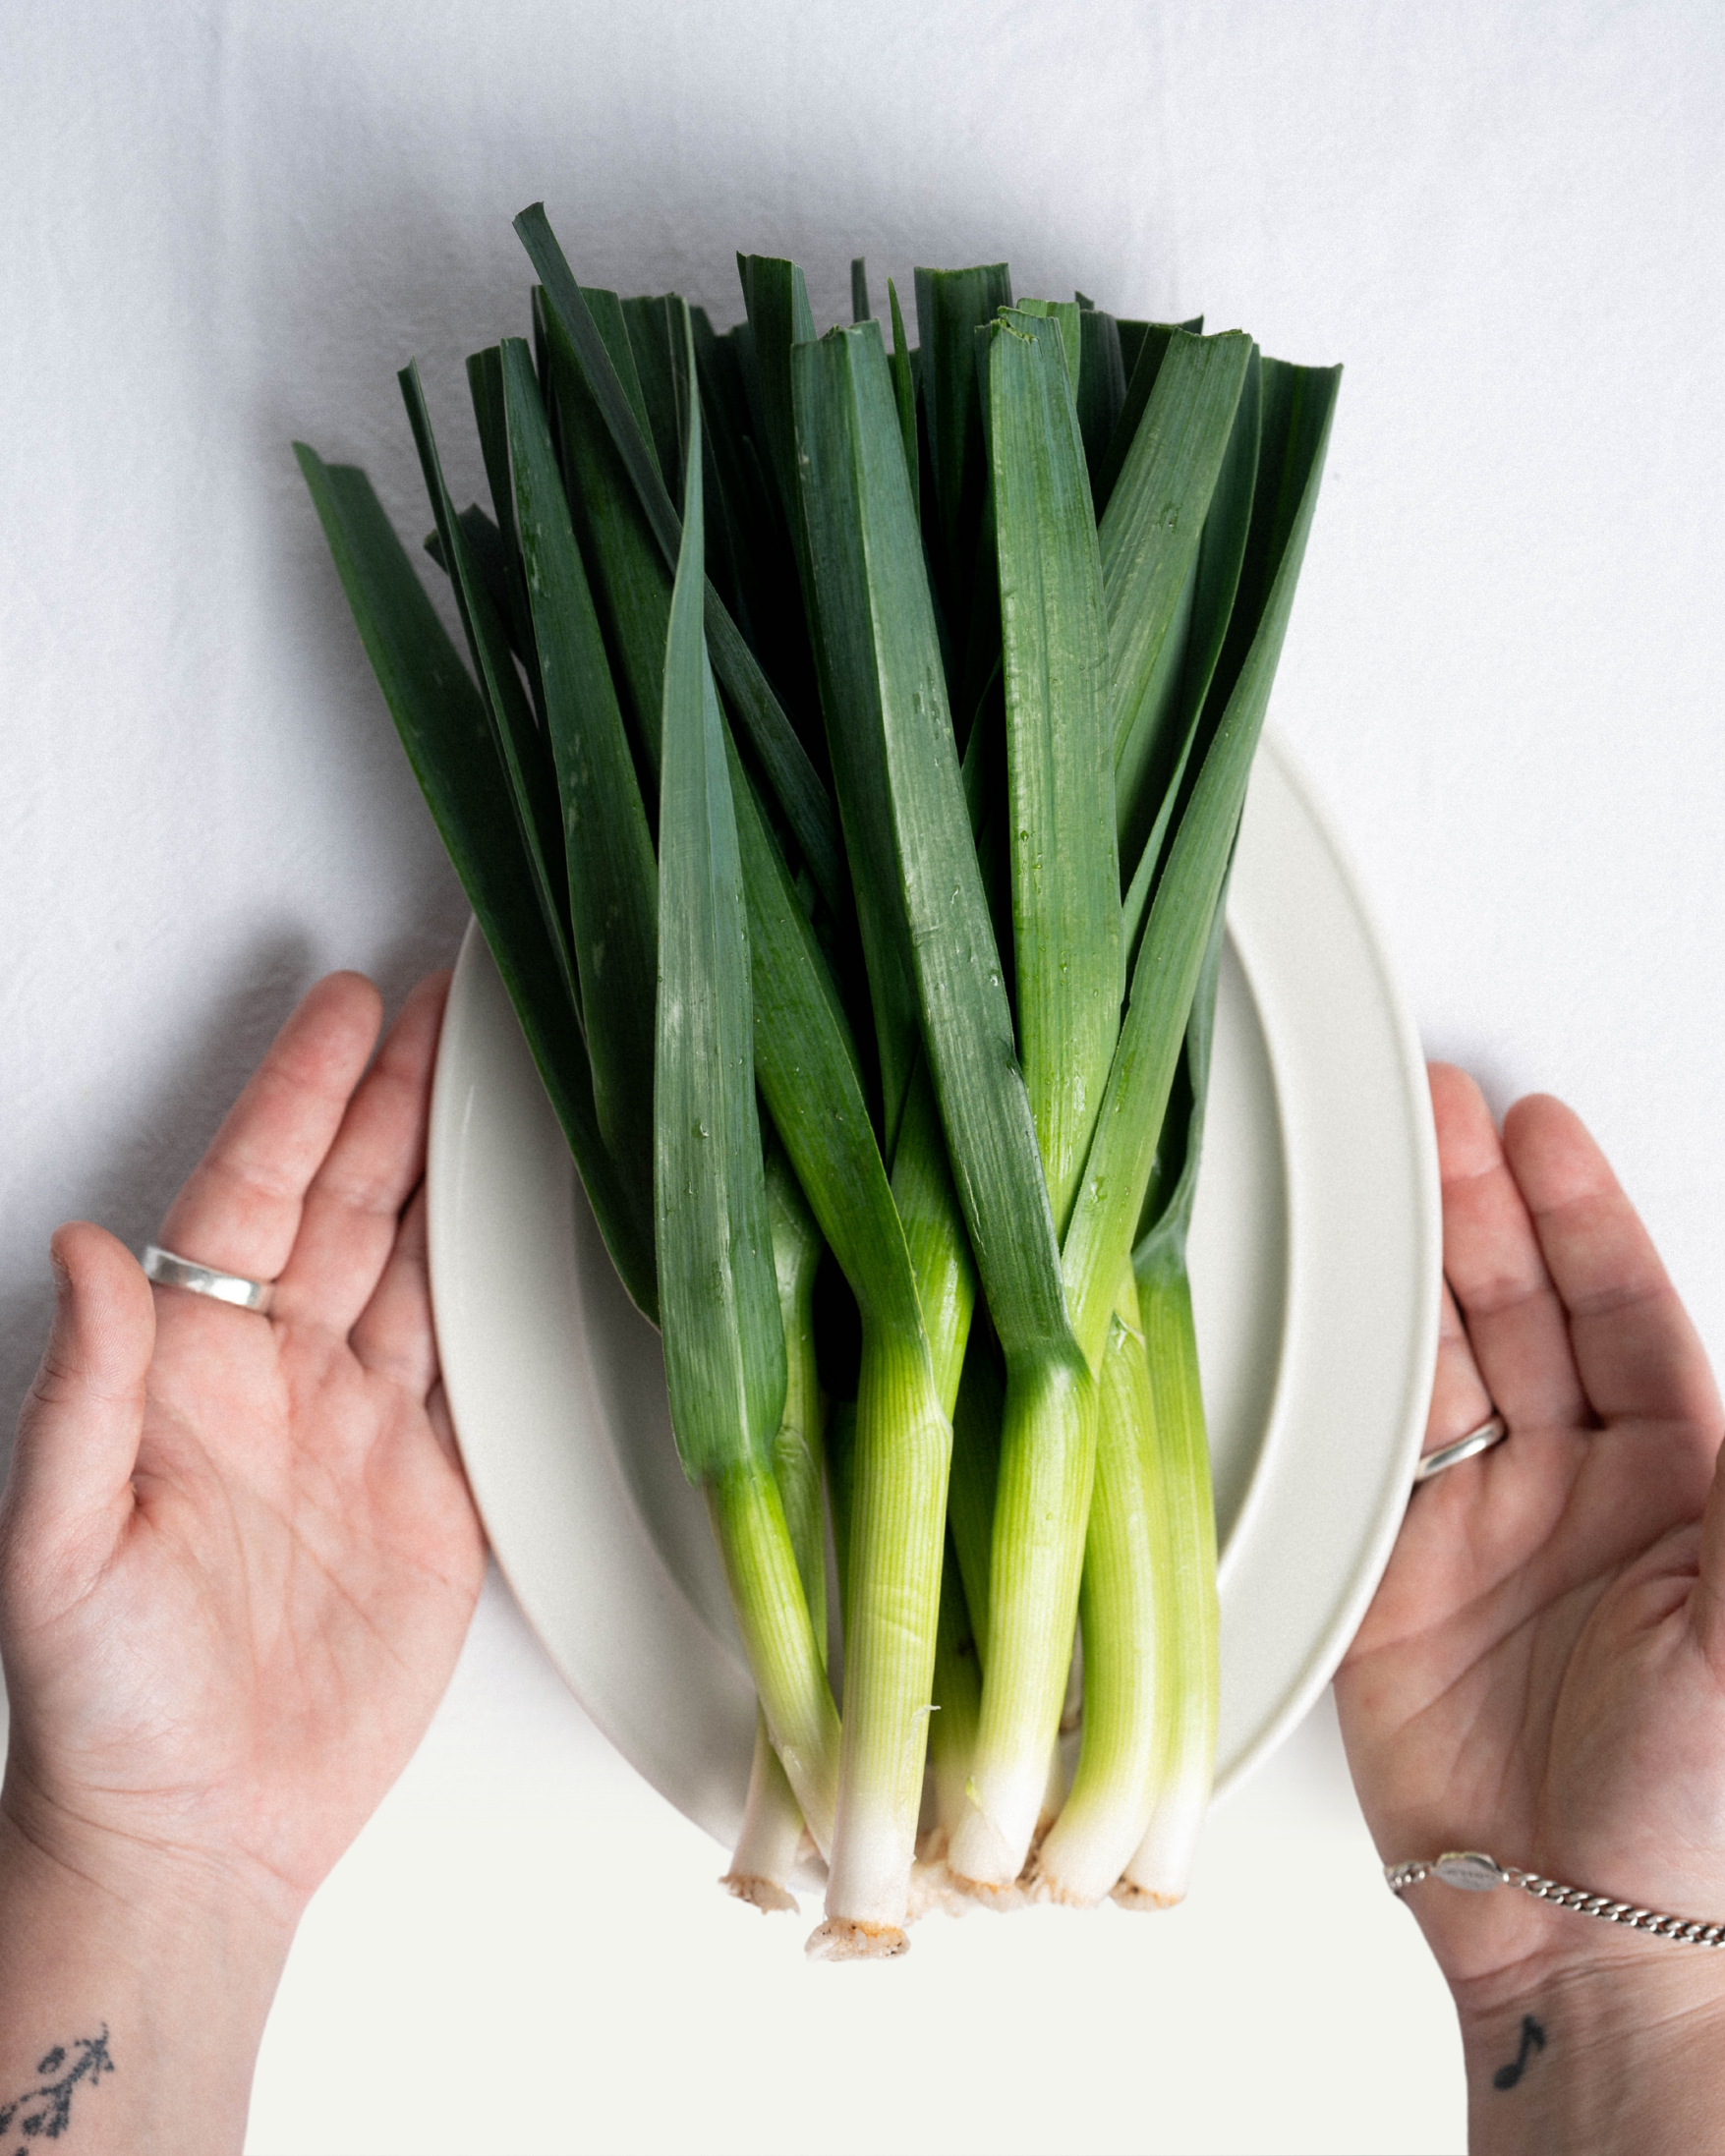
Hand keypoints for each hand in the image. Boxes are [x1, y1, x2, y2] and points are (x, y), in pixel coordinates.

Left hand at [0, 971, 485, 2150]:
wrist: (204, 1835)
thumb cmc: (107, 1704)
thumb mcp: (57, 1552)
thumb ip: (81, 1398)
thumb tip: (86, 1251)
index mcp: (188, 1373)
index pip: (253, 1198)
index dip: (301, 1098)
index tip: (345, 1010)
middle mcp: (278, 1381)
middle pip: (348, 1206)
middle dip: (394, 1099)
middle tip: (444, 1006)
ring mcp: (362, 1431)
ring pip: (419, 1266)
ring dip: (454, 1173)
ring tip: (498, 1084)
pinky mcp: (435, 1491)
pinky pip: (478, 1366)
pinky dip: (508, 1292)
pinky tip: (530, 1233)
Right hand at [1336, 1067, 1724, 2148]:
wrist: (1585, 1937)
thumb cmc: (1706, 1805)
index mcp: (1688, 1482)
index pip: (1626, 1310)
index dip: (1582, 1215)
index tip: (1539, 1131)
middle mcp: (1580, 1490)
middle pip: (1522, 1311)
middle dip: (1481, 1209)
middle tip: (1436, 1120)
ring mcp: (1481, 1527)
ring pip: (1436, 1360)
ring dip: (1407, 1270)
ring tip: (1377, 1179)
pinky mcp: (1391, 1576)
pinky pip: (1359, 1452)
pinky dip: (1338, 1379)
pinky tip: (1327, 1311)